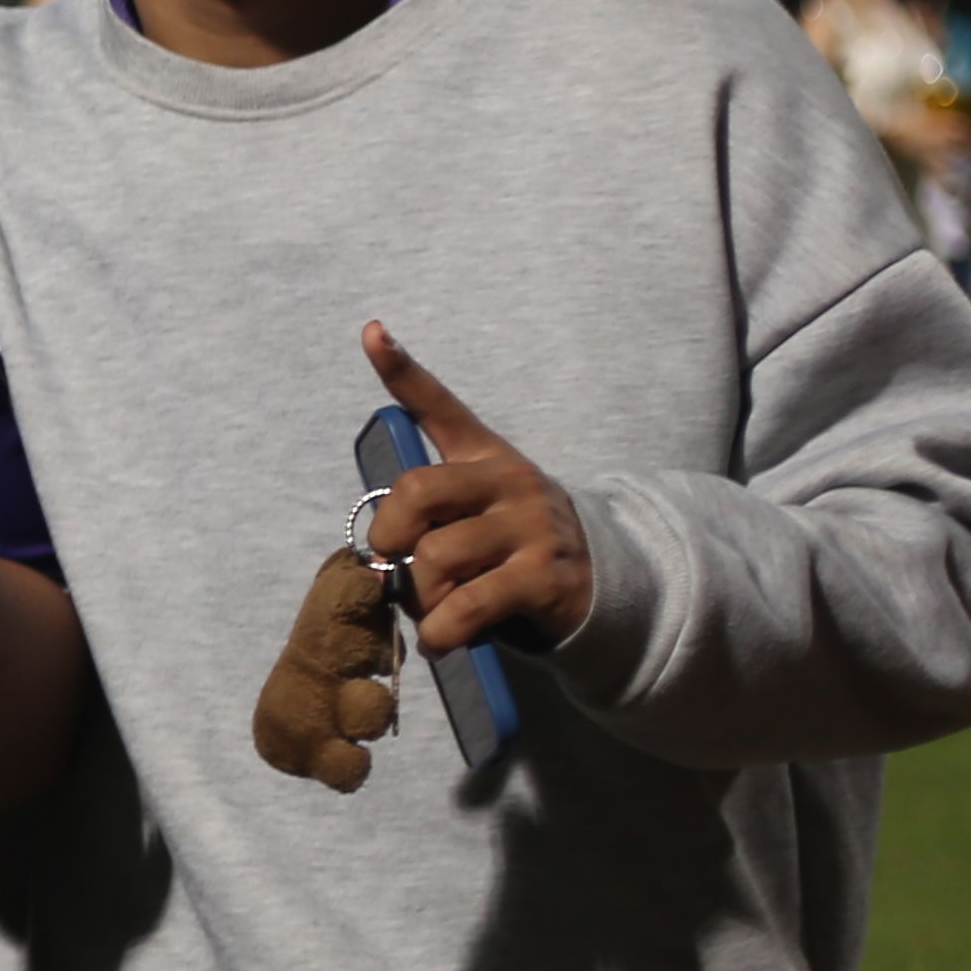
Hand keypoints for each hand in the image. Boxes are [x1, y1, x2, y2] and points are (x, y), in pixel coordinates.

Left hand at [359, 322, 595, 653]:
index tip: (371, 333)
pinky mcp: (544, 576)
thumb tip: (382, 558)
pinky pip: (470, 604)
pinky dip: (443, 629)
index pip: (440, 406)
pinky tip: (443, 638)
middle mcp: (509, 481)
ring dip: (421, 594)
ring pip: (437, 557)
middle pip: (417, 492)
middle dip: (389, 535)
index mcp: (486, 458)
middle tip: (393, 562)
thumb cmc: (514, 548)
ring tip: (435, 608)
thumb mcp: (479, 515)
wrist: (599, 587)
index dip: (402, 371)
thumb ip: (431, 519)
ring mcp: (530, 527)